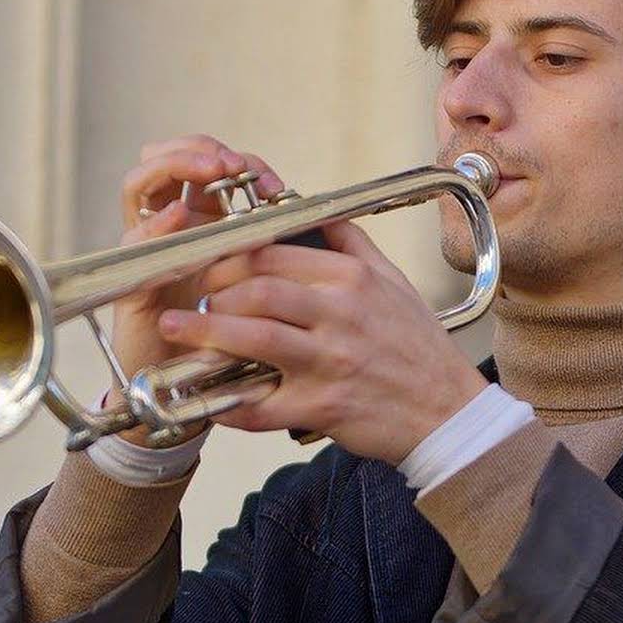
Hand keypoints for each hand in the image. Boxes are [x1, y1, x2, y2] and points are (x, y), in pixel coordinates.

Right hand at [106, 134, 282, 443]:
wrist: (185, 393)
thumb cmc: (228, 342)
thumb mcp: (260, 295)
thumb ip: (280, 258)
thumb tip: (325, 222)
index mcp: (203, 225)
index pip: (209, 166)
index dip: (239, 164)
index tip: (274, 182)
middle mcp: (169, 230)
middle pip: (170, 160)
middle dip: (201, 150)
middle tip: (233, 163)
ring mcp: (146, 251)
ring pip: (142, 185)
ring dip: (176, 168)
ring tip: (211, 170)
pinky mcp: (131, 278)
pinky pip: (135, 239)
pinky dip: (155, 223)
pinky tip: (176, 216)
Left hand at [156, 218, 490, 463]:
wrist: (449, 412)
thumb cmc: (417, 347)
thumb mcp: (393, 282)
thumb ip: (351, 244)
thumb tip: (312, 210)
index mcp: (353, 278)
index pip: (274, 254)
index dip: (229, 256)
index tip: (206, 262)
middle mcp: (342, 315)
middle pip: (257, 290)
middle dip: (211, 290)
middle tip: (187, 295)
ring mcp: (332, 362)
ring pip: (253, 338)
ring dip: (204, 333)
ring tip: (174, 328)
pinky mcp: (324, 407)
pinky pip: (262, 405)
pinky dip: (229, 403)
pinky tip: (206, 397)